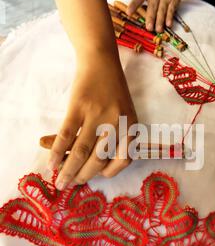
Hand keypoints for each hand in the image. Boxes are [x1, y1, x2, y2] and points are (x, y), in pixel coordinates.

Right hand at [47, 50, 136, 189]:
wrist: (101, 61)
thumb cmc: (112, 91)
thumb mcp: (122, 114)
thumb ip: (111, 137)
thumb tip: (89, 161)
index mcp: (132, 126)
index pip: (125, 159)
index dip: (110, 172)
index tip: (98, 177)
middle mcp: (117, 123)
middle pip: (100, 159)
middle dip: (84, 176)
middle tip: (72, 184)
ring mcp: (97, 115)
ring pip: (81, 151)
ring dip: (69, 170)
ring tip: (60, 181)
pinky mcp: (79, 107)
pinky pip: (66, 135)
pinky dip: (57, 151)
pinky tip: (51, 162)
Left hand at [118, 0, 185, 32]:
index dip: (134, 5)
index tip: (129, 13)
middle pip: (152, 6)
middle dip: (151, 17)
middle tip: (148, 27)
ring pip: (162, 10)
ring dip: (160, 21)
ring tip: (157, 30)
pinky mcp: (173, 1)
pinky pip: (171, 10)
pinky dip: (170, 17)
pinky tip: (168, 24)